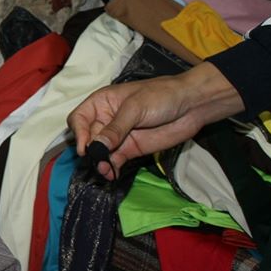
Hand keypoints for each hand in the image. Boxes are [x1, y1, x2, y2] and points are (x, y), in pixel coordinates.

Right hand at [67, 63, 243, 178]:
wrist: (191, 105)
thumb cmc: (161, 96)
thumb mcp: (135, 108)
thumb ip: (115, 128)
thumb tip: (96, 146)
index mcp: (102, 103)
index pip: (79, 118)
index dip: (79, 132)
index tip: (86, 147)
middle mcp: (106, 120)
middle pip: (88, 138)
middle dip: (91, 151)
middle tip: (99, 160)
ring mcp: (118, 136)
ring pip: (100, 152)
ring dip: (100, 162)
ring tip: (106, 170)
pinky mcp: (130, 149)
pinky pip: (114, 161)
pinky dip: (111, 168)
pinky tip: (112, 174)